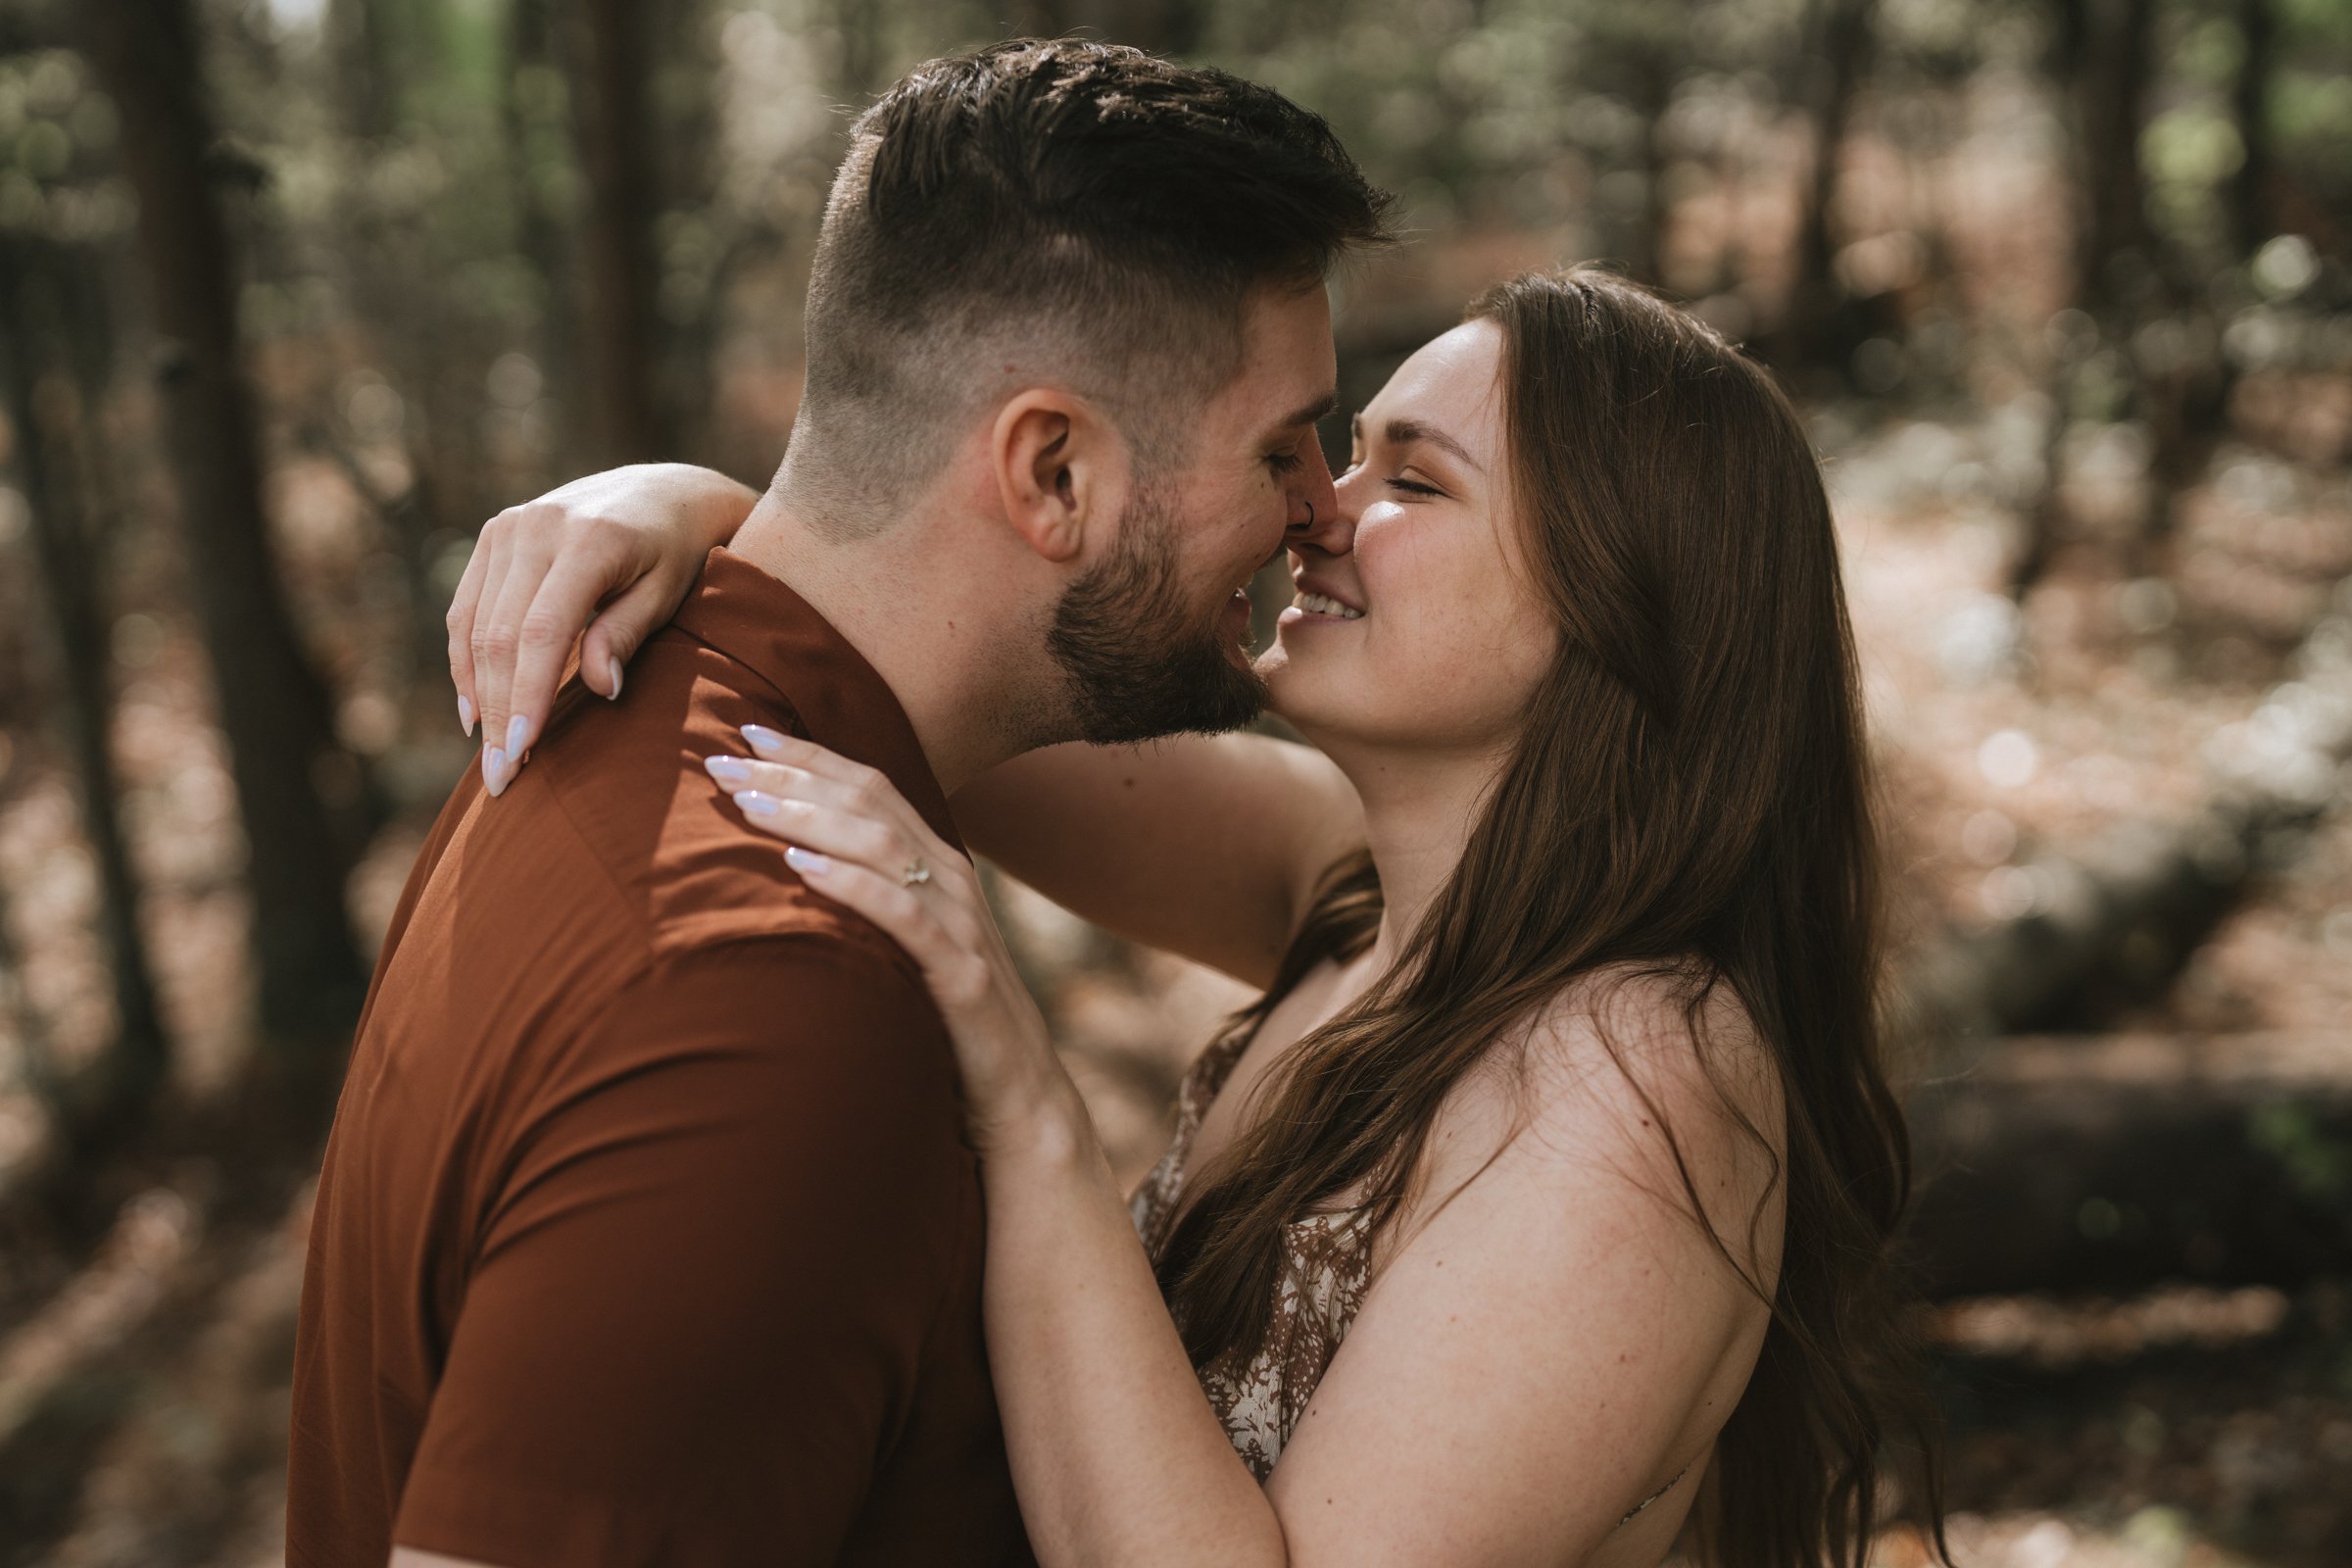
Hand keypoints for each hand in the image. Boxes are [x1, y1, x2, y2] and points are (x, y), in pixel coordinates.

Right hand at [448, 463, 757, 795]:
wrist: (665, 491)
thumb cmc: (678, 554)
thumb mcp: (668, 592)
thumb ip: (627, 635)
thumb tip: (599, 691)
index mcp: (588, 540)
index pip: (542, 632)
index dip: (527, 695)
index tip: (521, 751)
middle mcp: (537, 527)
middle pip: (500, 635)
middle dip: (498, 711)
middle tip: (501, 777)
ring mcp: (507, 527)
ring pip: (474, 626)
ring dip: (476, 695)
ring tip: (489, 754)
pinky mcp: (493, 535)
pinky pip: (465, 608)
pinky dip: (465, 661)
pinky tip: (474, 710)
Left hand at [708, 725, 1078, 1153]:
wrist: (1020, 1101)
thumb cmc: (949, 1028)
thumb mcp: (908, 952)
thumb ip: (873, 907)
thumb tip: (795, 875)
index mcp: (940, 868)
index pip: (872, 788)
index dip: (812, 755)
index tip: (748, 731)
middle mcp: (954, 882)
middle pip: (871, 802)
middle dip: (795, 774)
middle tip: (723, 757)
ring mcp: (962, 926)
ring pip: (883, 846)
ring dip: (809, 818)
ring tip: (747, 803)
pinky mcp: (961, 977)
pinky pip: (904, 917)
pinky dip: (852, 886)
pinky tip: (803, 869)